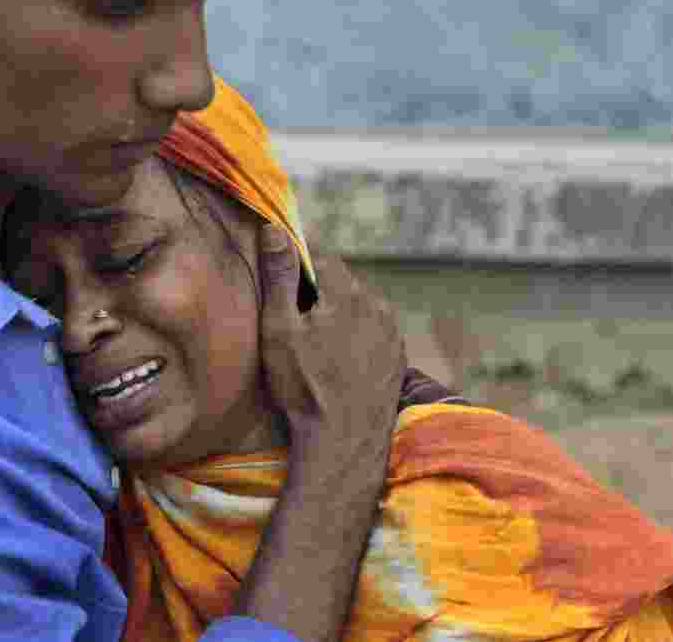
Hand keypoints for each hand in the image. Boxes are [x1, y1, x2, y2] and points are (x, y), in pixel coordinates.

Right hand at [230, 224, 404, 641]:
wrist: (343, 442)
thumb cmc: (304, 386)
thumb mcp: (279, 329)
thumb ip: (279, 276)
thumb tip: (274, 230)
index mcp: (348, 291)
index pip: (322, 258)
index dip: (299, 267)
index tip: (283, 286)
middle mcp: (377, 305)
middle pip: (342, 283)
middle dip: (319, 293)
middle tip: (294, 322)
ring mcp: (392, 333)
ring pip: (360, 308)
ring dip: (340, 315)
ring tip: (315, 346)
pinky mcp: (397, 359)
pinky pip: (373, 333)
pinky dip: (356, 338)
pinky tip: (337, 362)